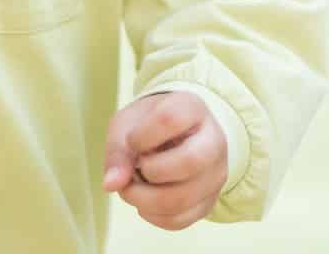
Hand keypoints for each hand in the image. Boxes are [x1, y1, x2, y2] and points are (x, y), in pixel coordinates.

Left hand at [101, 90, 228, 230]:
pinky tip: (145, 202)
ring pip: (182, 199)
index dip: (141, 136)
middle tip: (134, 169)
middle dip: (149, 172)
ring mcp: (216, 174)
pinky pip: (180, 220)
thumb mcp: (127, 125)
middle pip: (188, 162)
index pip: (169, 120)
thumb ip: (117, 151)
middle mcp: (214, 140)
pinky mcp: (210, 201)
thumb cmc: (148, 126)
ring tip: (133, 188)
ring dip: (144, 200)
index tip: (132, 141)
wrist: (175, 136)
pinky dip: (153, 216)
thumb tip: (112, 184)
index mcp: (192, 108)